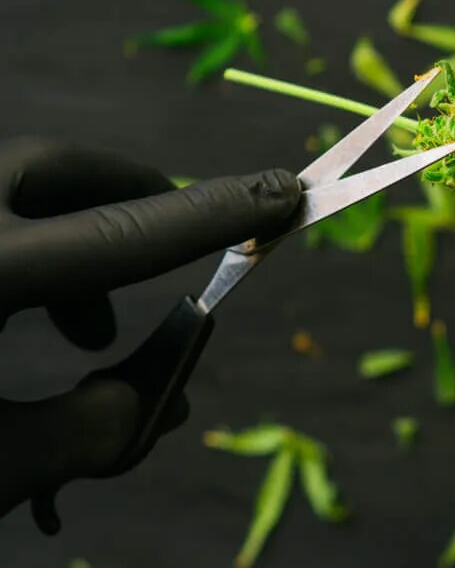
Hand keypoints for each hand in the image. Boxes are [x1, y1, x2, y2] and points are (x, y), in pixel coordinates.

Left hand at [0, 138, 300, 519]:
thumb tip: (166, 401)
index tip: (283, 191)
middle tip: (185, 233)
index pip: (116, 238)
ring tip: (89, 326)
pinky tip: (19, 320)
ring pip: (10, 185)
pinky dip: (24, 252)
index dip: (210, 217)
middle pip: (54, 168)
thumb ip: (88, 430)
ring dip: (73, 234)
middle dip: (135, 191)